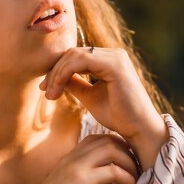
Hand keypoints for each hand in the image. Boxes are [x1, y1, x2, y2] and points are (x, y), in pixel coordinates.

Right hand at [11, 133, 138, 183]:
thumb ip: (91, 181)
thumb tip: (113, 179)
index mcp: (68, 158)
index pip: (96, 138)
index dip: (116, 146)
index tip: (126, 161)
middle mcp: (71, 157)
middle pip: (107, 139)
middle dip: (127, 151)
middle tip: (136, 167)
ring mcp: (76, 167)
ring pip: (112, 150)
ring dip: (129, 162)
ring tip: (135, 177)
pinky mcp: (81, 181)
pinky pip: (113, 170)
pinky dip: (127, 177)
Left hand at [39, 47, 168, 169]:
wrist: (138, 130)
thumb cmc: (118, 116)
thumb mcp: (90, 97)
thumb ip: (75, 84)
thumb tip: (55, 78)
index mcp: (109, 60)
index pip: (75, 56)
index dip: (57, 70)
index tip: (45, 89)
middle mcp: (114, 54)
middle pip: (73, 53)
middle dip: (54, 71)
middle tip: (45, 91)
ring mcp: (115, 57)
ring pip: (74, 56)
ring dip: (57, 74)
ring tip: (50, 94)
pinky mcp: (115, 65)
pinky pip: (80, 62)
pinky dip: (65, 74)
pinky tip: (58, 89)